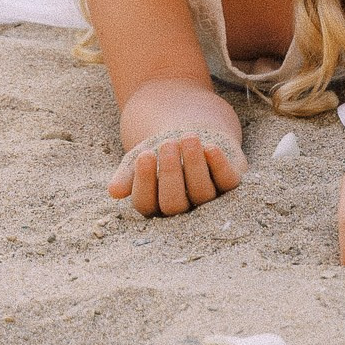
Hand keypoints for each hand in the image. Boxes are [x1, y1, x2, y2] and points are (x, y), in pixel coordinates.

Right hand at [109, 129, 244, 218]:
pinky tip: (210, 148)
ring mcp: (209, 198)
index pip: (146, 204)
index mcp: (155, 206)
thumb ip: (126, 174)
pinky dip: (220, 166)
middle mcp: (183, 209)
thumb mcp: (140, 158)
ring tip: (186, 137)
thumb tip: (114, 191)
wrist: (190, 135)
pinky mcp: (230, 184)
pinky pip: (228, 182)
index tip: (145, 154)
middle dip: (170, 173)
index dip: (144, 182)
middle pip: (174, 203)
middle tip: (167, 144)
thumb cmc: (160, 151)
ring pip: (202, 194)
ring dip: (194, 166)